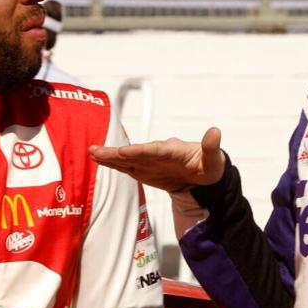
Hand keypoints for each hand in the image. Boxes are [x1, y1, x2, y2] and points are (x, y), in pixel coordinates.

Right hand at [89, 127, 225, 192]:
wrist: (202, 176)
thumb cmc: (209, 166)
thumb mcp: (214, 160)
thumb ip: (211, 147)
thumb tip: (215, 131)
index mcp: (173, 150)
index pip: (154, 150)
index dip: (139, 151)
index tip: (124, 152)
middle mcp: (157, 153)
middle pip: (135, 153)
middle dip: (116, 152)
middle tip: (96, 150)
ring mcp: (149, 161)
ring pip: (127, 159)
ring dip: (109, 157)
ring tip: (91, 152)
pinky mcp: (144, 169)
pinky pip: (126, 167)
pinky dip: (112, 164)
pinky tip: (97, 160)